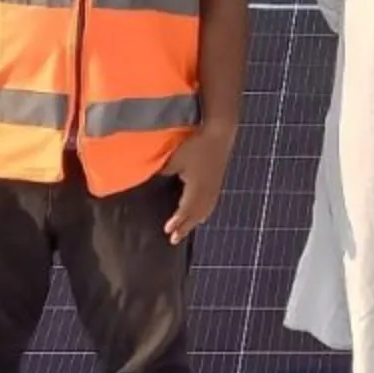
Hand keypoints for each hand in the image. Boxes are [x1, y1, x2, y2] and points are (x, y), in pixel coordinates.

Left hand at [161, 130, 233, 244]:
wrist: (220, 133)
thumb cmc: (196, 145)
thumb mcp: (175, 159)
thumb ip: (164, 173)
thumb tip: (154, 181)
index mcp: (197, 188)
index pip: (185, 210)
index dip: (177, 222)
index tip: (167, 231)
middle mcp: (207, 191)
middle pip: (196, 215)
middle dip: (185, 227)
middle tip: (174, 239)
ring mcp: (215, 187)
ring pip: (205, 210)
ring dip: (195, 221)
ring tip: (187, 229)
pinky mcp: (218, 181)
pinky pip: (211, 204)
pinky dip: (204, 213)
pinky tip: (202, 214)